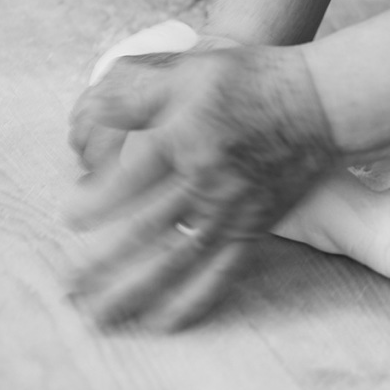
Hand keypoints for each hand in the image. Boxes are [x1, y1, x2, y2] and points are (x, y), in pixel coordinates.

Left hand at [65, 46, 335, 330]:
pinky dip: (194, 301)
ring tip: (101, 316)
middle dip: (103, 264)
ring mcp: (232, 209)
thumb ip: (138, 92)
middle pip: (146, 231)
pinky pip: (222, 272)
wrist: (319, 104)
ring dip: (136, 292)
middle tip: (69, 286)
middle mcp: (206, 180)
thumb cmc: (251, 79)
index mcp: (184, 138)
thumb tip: (91, 118)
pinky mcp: (254, 226)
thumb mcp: (190, 68)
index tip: (71, 219)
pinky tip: (165, 322)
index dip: (95, 204)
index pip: (128, 180)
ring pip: (177, 260)